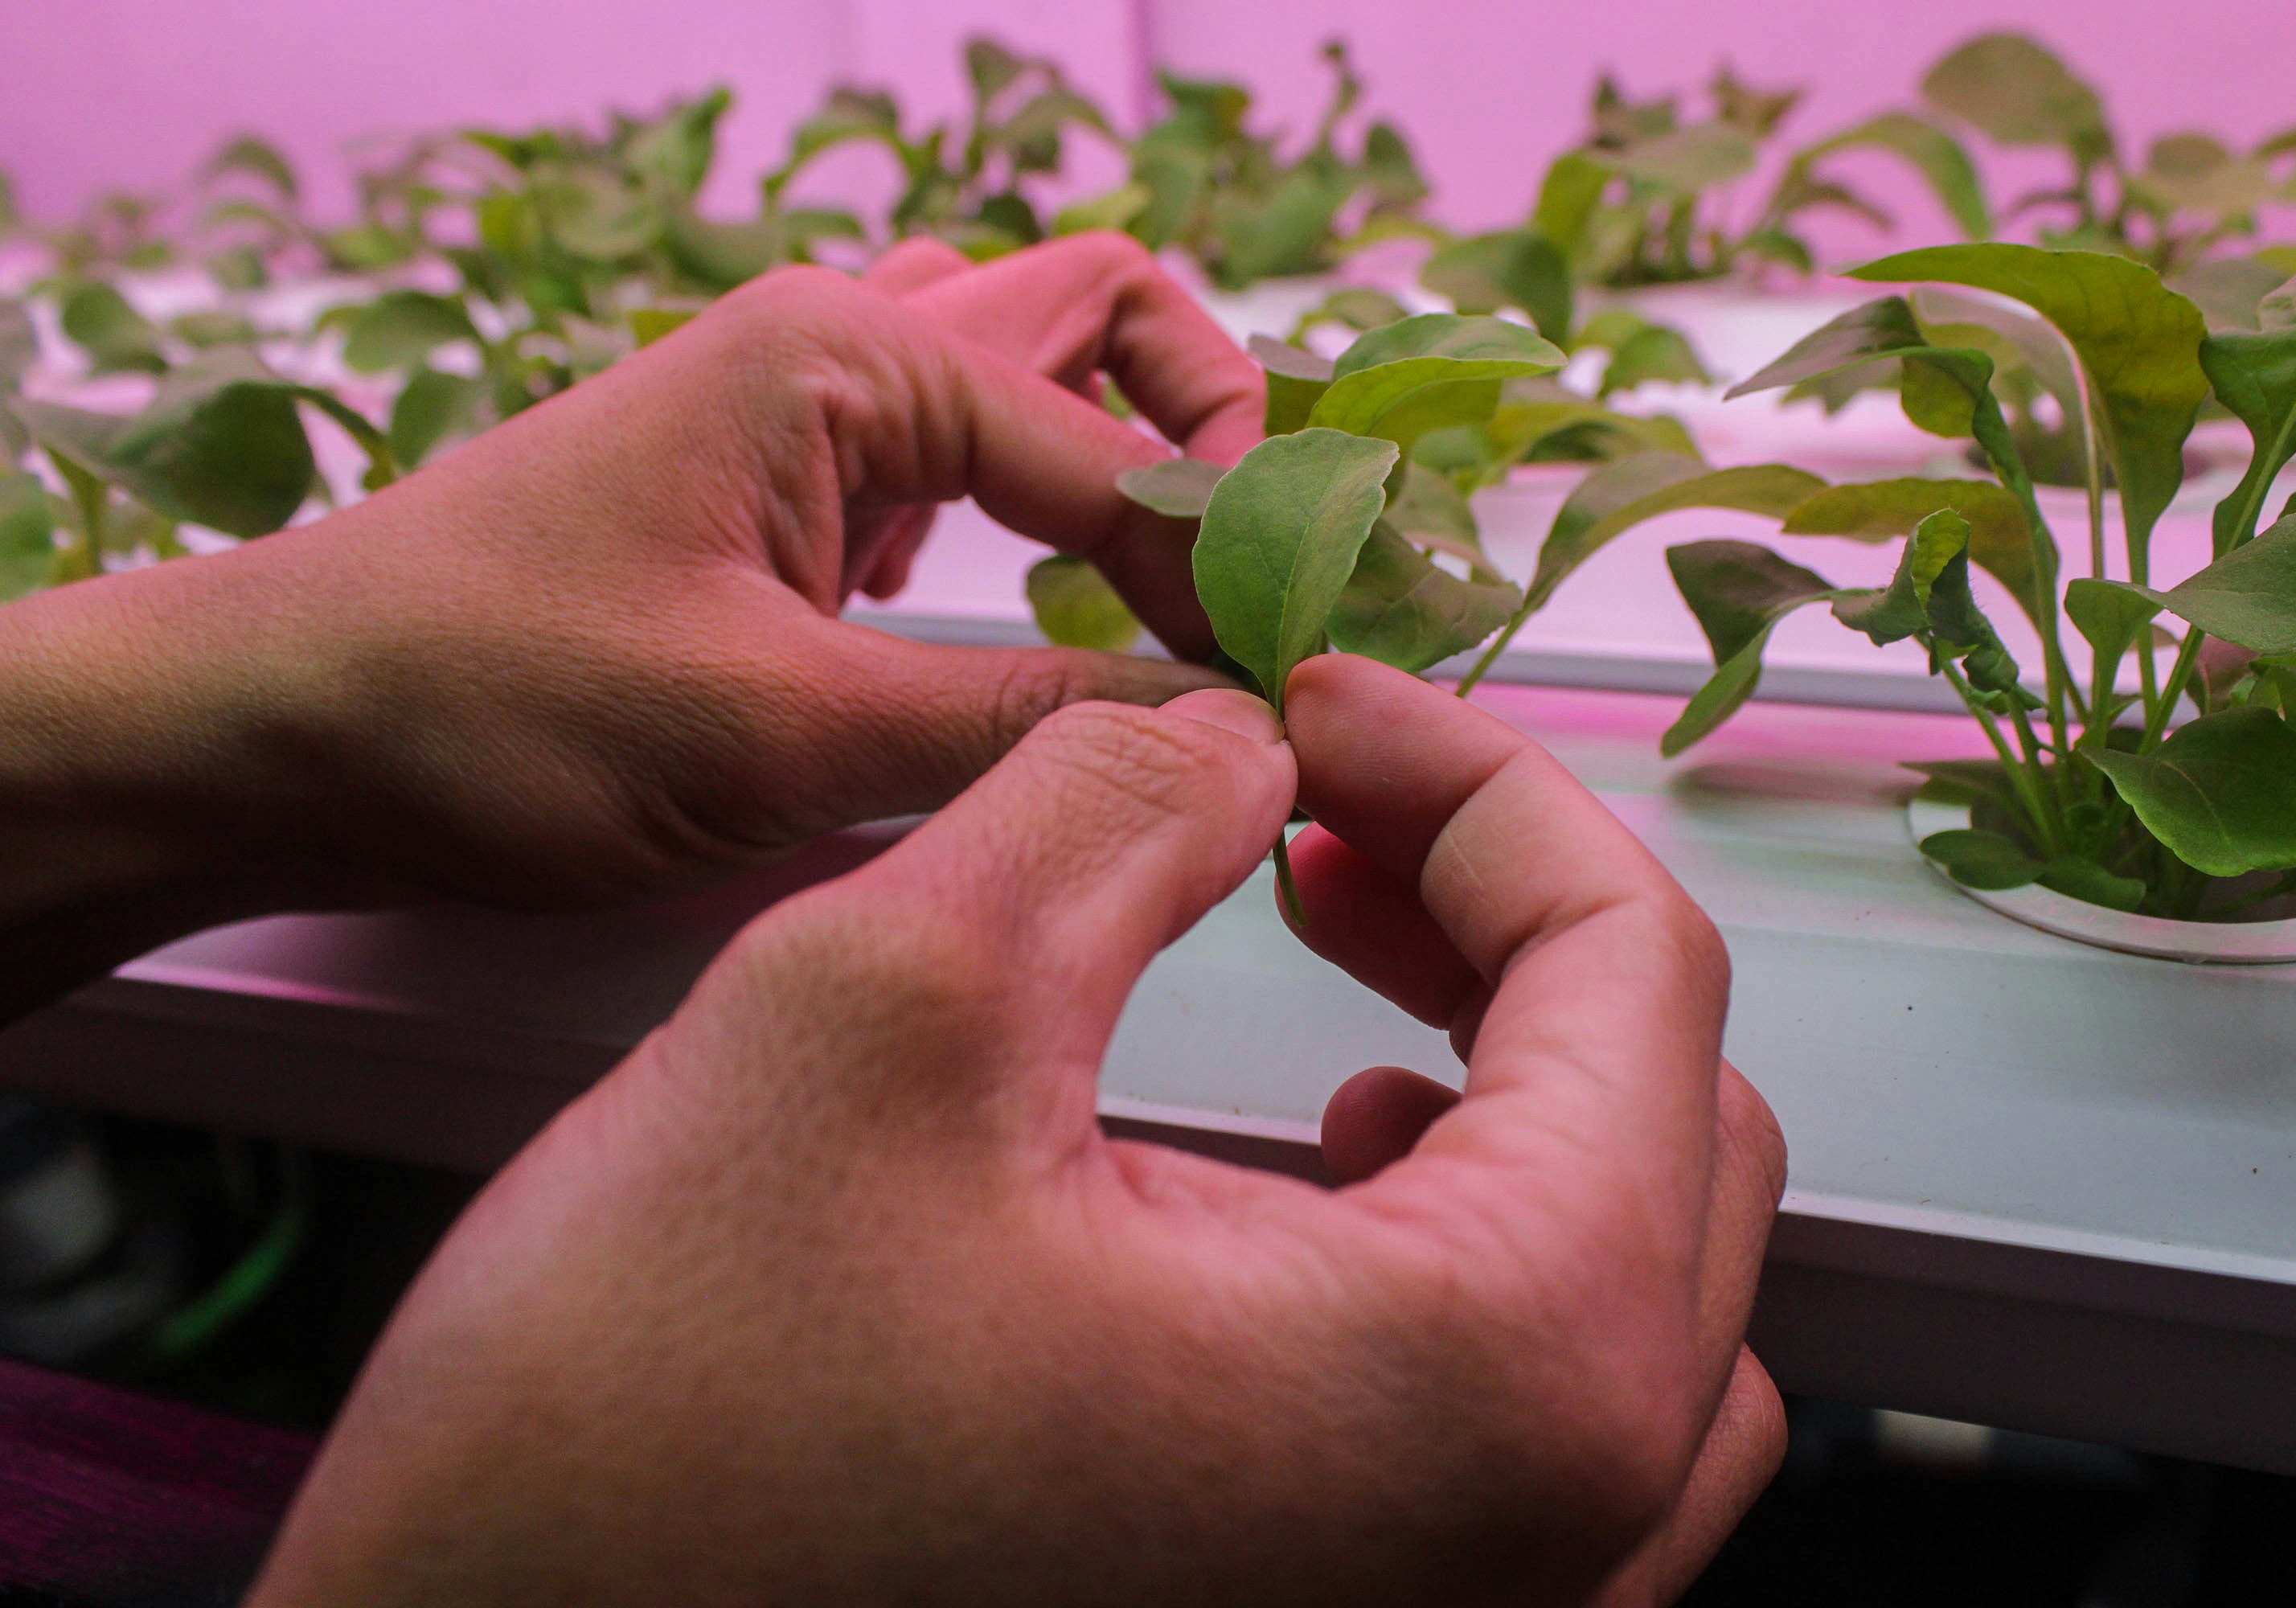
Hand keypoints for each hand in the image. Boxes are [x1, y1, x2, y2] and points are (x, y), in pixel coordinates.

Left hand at [0, 234, 1263, 1014]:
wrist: (278, 727)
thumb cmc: (493, 704)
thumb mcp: (781, 734)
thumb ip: (1023, 722)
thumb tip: (1231, 728)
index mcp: (852, 354)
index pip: (1122, 446)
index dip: (1224, 567)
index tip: (1285, 693)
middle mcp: (843, 347)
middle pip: (1105, 323)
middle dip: (1207, 437)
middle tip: (1259, 596)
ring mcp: (806, 416)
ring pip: (1032, 384)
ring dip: (1124, 464)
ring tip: (1186, 603)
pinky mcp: (778, 500)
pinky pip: (955, 469)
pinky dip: (1037, 521)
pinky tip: (1052, 622)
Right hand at [250, 656, 1784, 1605]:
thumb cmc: (654, 1436)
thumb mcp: (874, 1006)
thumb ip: (1111, 803)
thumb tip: (1239, 739)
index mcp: (1498, 1371)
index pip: (1641, 973)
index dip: (1479, 779)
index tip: (1317, 703)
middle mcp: (1549, 1538)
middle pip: (1677, 1120)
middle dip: (1505, 912)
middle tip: (1319, 808)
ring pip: (1632, 1275)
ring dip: (1518, 1072)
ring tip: (1349, 955)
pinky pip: (1532, 1414)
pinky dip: (1472, 1234)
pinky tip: (1320, 1168)